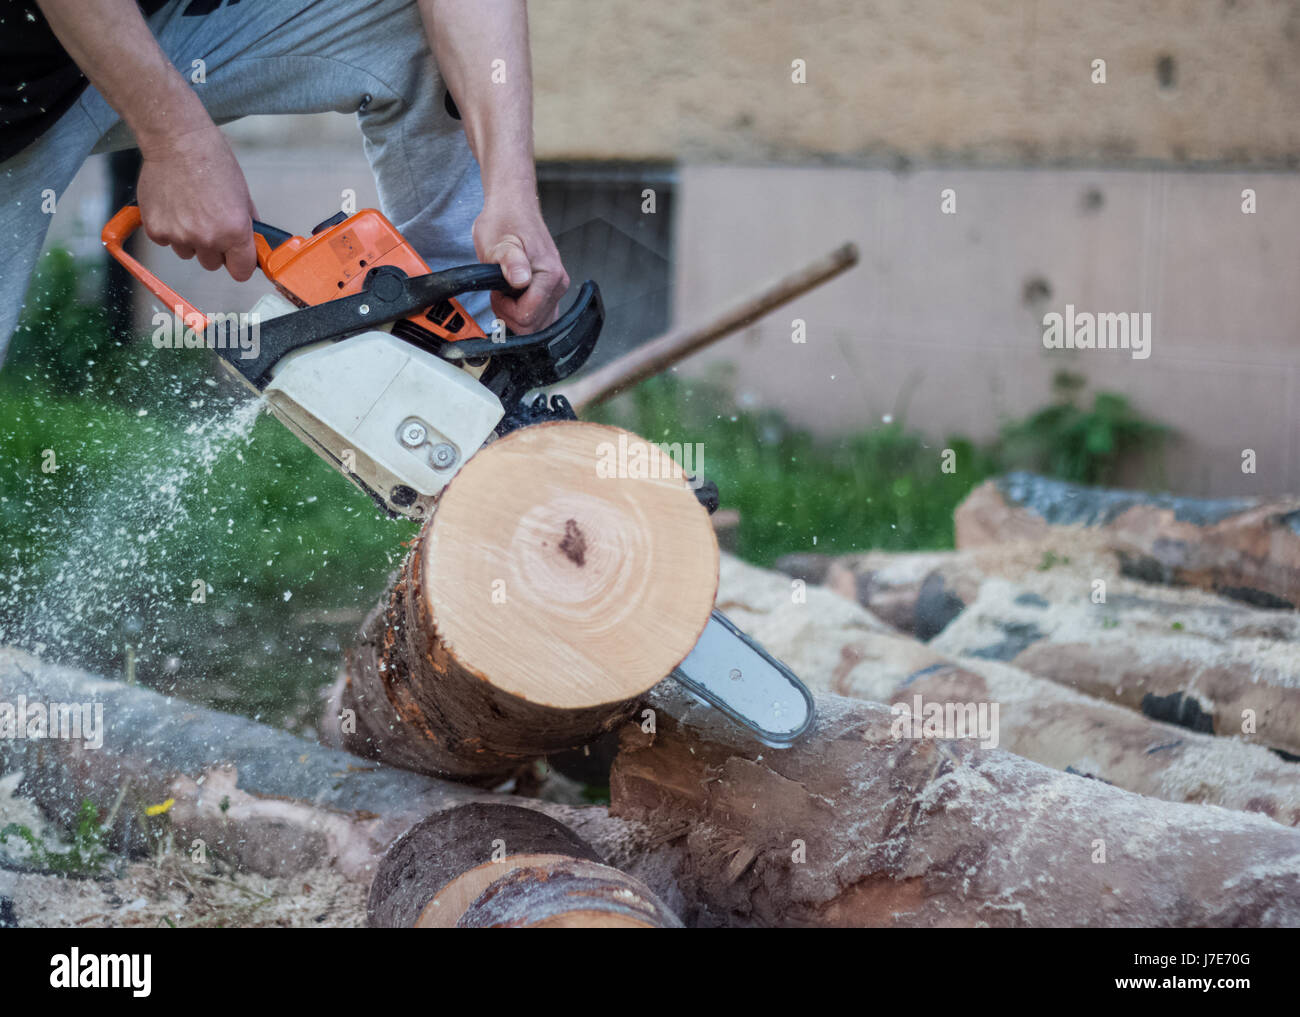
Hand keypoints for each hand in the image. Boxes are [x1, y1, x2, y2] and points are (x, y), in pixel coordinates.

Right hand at [136, 122, 257, 281]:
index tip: (237, 258)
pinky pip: (166, 242)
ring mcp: (179, 235)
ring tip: (189, 210)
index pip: (241, 272)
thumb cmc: (211, 161)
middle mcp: (207, 238)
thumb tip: (252, 245)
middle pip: (212, 264)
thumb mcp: (242, 195)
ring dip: (189, 239)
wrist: (177, 141)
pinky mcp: (156, 229)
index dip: (239, 264)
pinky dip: (169, 229)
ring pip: (188, 253)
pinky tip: (173, 206)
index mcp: (234, 232)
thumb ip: (247, 226)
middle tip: (210, 223)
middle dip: (214, 249)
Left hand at [473, 192, 568, 333]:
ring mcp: (557, 288)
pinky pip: (540, 316)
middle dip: (510, 316)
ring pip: (538, 326)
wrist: (512, 208)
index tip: (496, 292)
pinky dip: (523, 313)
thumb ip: (510, 262)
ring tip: (505, 293)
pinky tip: (513, 297)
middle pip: (534, 326)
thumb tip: (520, 280)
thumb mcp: (499, 242)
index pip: (527, 317)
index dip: (505, 310)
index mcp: (550, 276)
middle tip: (499, 293)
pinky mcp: (551, 290)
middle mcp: (559, 284)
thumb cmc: (504, 222)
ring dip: (516, 316)